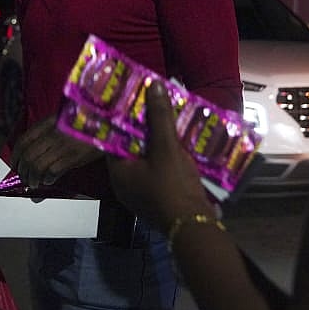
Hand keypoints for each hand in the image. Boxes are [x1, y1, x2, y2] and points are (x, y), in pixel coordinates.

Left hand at [11, 115, 102, 188]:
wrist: (107, 125)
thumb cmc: (84, 124)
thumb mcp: (63, 121)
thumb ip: (47, 131)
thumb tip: (32, 149)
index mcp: (47, 124)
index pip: (23, 141)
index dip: (15, 156)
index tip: (14, 165)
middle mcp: (52, 134)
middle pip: (28, 156)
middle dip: (23, 171)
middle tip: (24, 178)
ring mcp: (62, 146)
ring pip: (37, 166)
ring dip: (33, 179)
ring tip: (34, 183)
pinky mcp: (72, 157)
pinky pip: (53, 171)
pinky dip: (47, 179)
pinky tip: (49, 181)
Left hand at [107, 80, 212, 231]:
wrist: (195, 225)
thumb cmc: (173, 185)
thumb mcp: (166, 147)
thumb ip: (159, 116)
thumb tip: (152, 84)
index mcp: (118, 173)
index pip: (113, 141)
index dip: (123, 121)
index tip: (133, 103)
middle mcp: (125, 185)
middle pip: (132, 151)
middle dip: (144, 130)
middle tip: (153, 108)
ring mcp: (142, 195)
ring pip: (147, 162)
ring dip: (158, 145)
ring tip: (169, 122)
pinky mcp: (159, 200)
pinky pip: (158, 173)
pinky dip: (167, 160)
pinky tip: (180, 146)